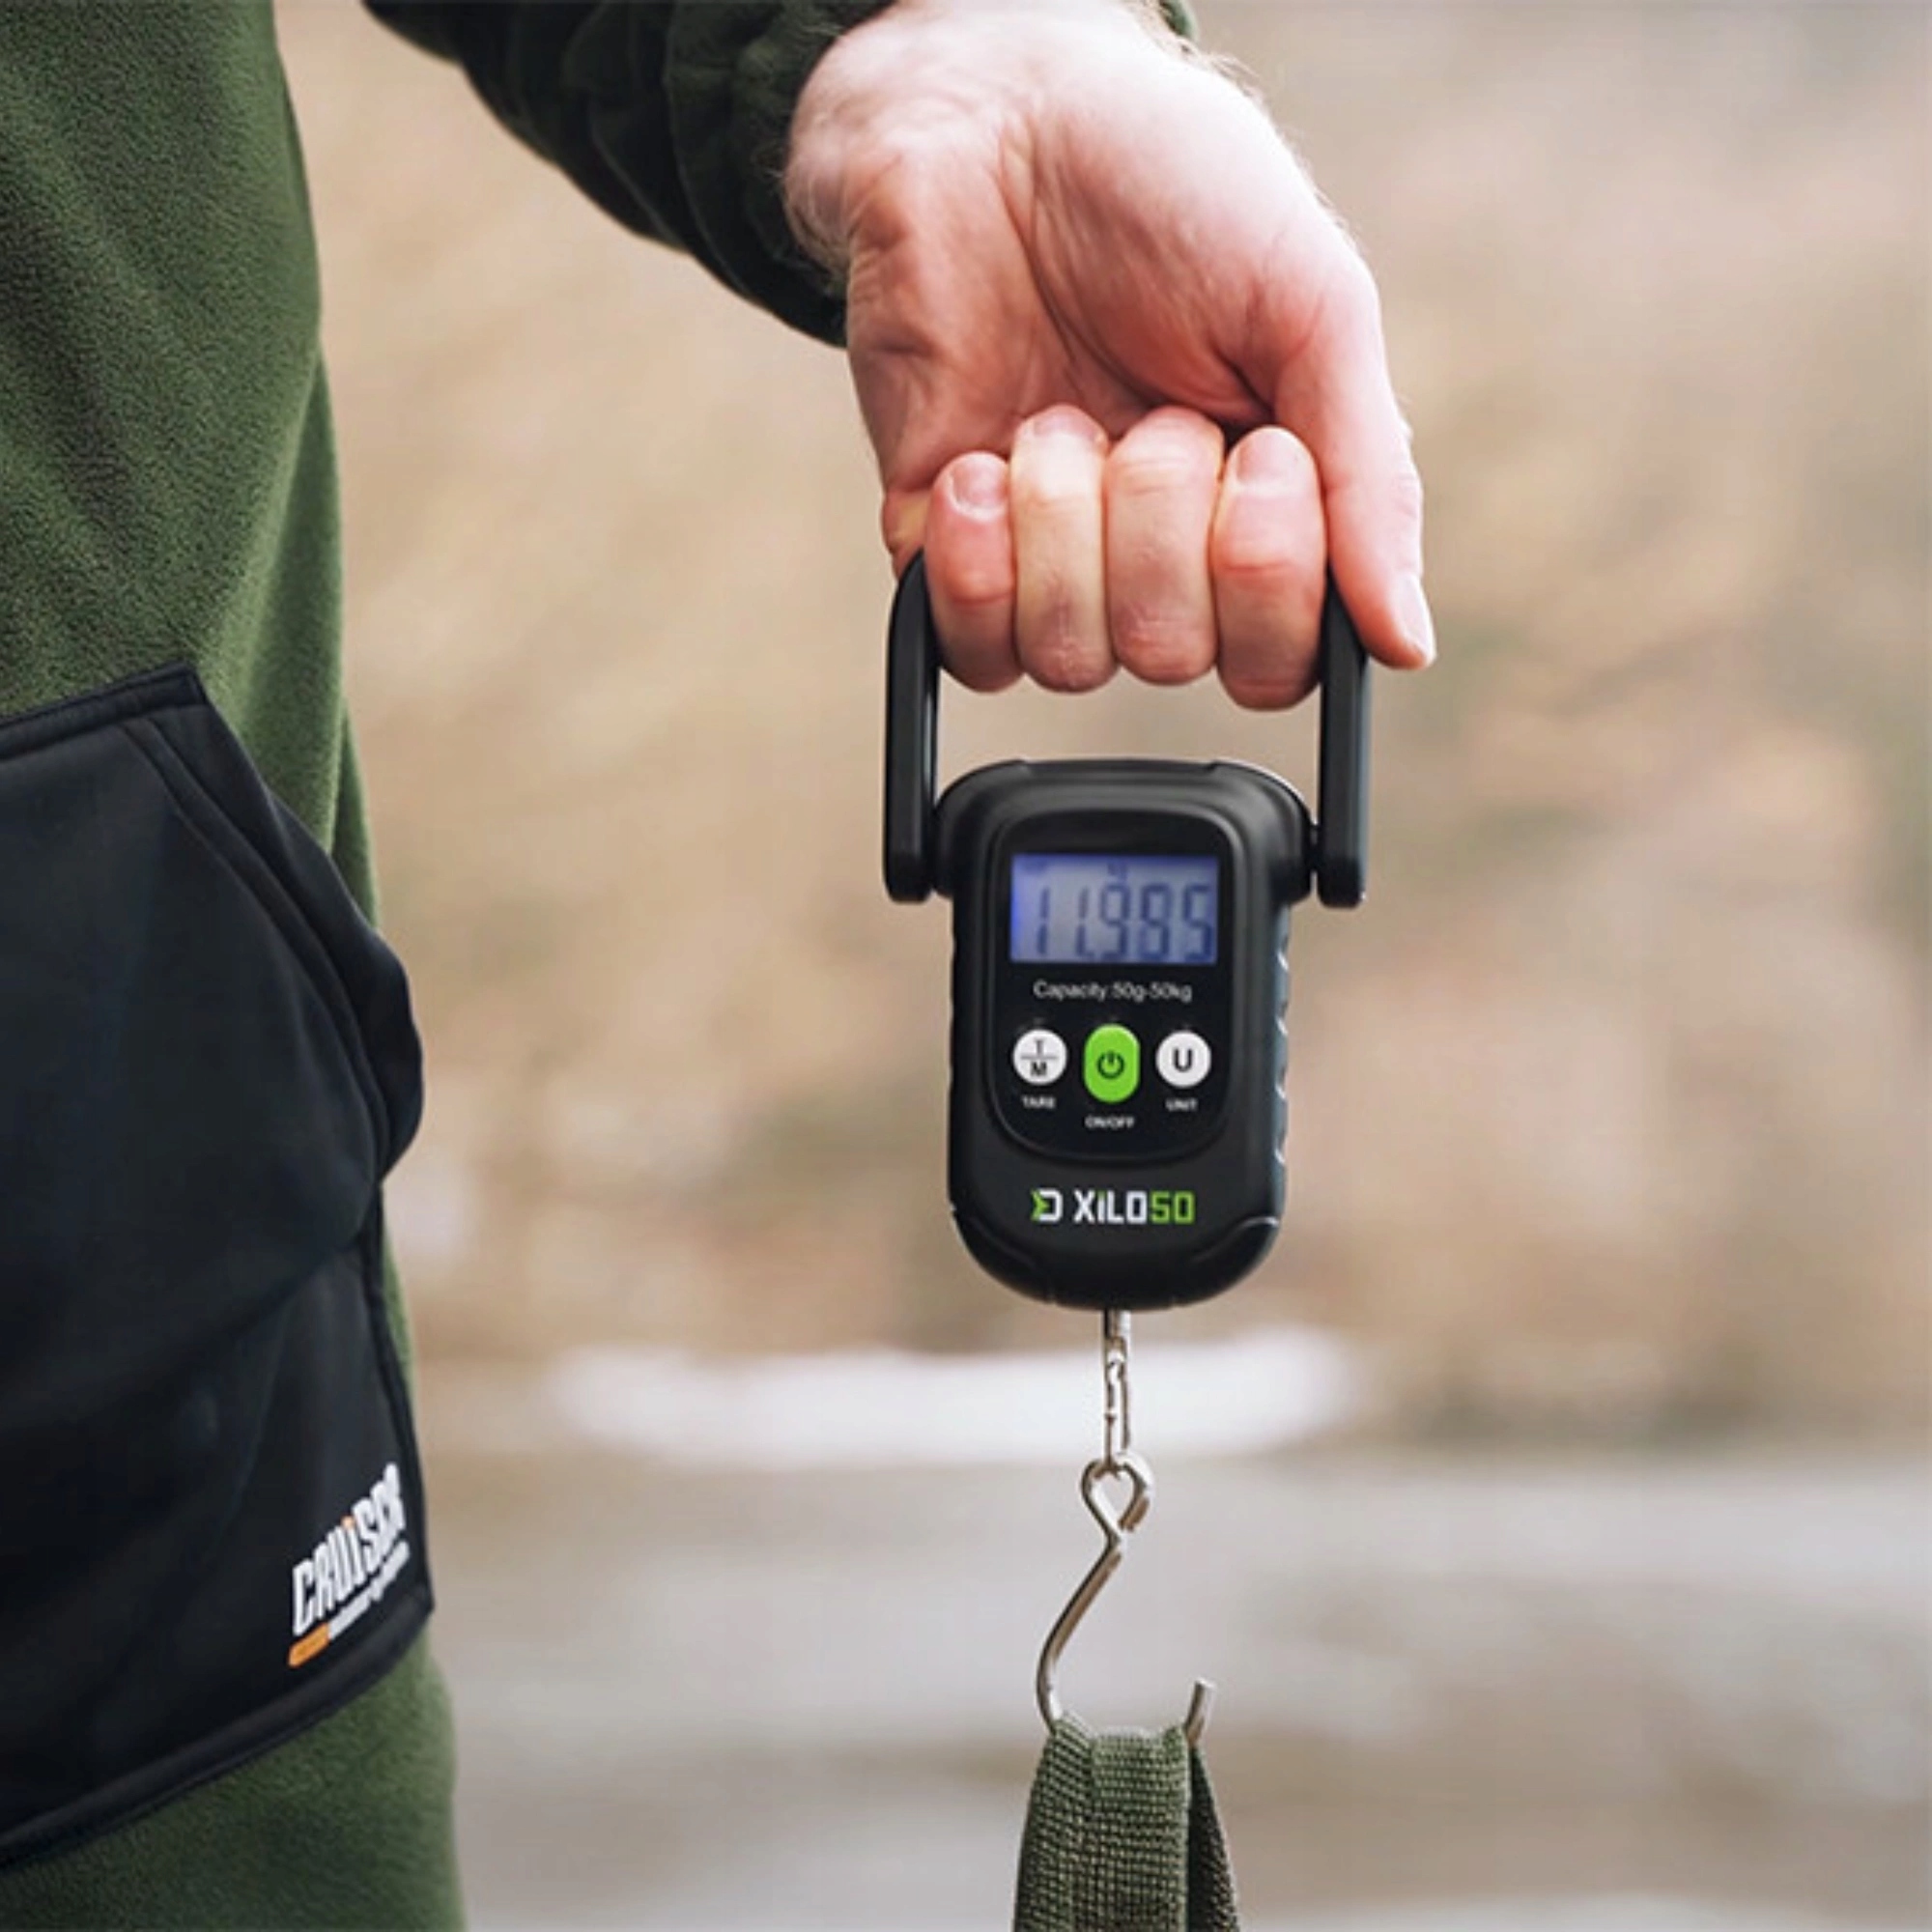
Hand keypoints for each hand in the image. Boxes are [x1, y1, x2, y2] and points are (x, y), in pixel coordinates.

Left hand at [785, 0, 1431, 707]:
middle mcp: (1158, 555)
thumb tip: (1408, 644)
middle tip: (1152, 408)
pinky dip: (976, 562)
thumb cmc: (1166, 185)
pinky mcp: (947, 551)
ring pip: (1074, 655)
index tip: (1258, 454)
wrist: (988, 120)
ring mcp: (1050, 558)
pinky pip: (973, 645)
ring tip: (1055, 414)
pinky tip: (979, 464)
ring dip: (1065, 521)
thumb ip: (1366, 479)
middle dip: (1157, 518)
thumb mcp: (1311, 305)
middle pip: (1174, 652)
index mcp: (1263, 512)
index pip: (1279, 656)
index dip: (1266, 579)